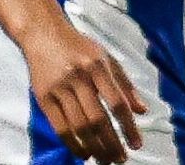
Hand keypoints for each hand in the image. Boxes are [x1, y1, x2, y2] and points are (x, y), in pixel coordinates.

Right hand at [17, 17, 147, 163]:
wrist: (42, 32)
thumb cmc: (78, 47)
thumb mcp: (107, 58)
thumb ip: (125, 84)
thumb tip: (142, 112)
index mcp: (98, 66)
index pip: (117, 103)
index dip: (129, 127)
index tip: (136, 145)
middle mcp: (78, 77)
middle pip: (98, 119)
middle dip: (111, 144)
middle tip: (120, 159)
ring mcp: (59, 87)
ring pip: (79, 126)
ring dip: (94, 148)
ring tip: (104, 159)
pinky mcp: (43, 95)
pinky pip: (59, 126)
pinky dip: (72, 144)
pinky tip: (83, 153)